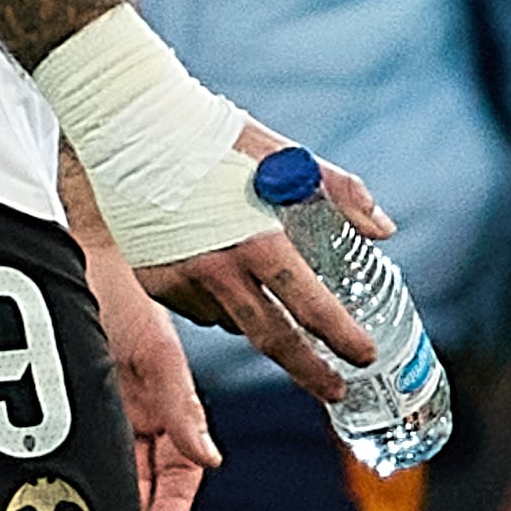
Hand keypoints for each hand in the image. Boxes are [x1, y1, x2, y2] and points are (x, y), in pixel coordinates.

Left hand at [88, 230, 219, 510]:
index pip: (182, 465)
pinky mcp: (74, 386)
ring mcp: (106, 398)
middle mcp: (139, 404)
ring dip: (115, 484)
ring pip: (118, 457)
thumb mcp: (157, 353)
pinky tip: (68, 475)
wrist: (71, 249)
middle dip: (143, 501)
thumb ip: (180, 407)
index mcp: (170, 398)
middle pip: (148, 470)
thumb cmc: (120, 288)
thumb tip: (207, 458)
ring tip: (99, 510)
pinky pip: (85, 434)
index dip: (176, 499)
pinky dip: (84, 457)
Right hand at [135, 115, 390, 402]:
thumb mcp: (279, 155)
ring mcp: (179, 277)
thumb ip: (337, 192)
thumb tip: (382, 230)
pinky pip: (197, 308)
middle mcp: (215, 266)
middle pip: (272, 338)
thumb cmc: (208, 134)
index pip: (309, 305)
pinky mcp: (152, 278)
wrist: (127, 122)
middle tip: (335, 389)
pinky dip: (218, 304)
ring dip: (258, 324)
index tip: (364, 354)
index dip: (342, 336)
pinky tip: (221, 278)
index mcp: (254, 238)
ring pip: (231, 322)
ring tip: (271, 307)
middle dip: (310, 371)